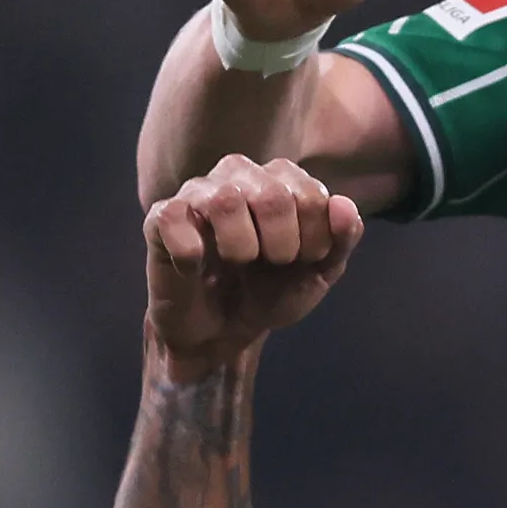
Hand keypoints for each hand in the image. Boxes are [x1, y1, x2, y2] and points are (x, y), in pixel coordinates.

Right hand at [146, 155, 364, 372]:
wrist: (221, 332)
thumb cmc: (270, 292)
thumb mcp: (317, 274)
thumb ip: (341, 241)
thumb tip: (345, 205)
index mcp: (282, 180)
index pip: (311, 193)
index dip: (316, 239)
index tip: (304, 261)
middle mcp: (240, 174)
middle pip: (273, 194)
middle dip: (283, 245)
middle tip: (273, 264)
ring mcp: (198, 193)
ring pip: (225, 199)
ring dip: (241, 247)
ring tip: (238, 262)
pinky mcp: (161, 218)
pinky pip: (175, 218)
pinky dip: (192, 253)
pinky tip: (197, 267)